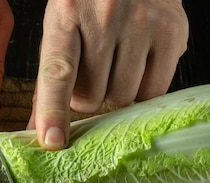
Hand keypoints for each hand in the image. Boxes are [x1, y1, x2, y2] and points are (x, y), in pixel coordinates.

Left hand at [28, 0, 188, 149]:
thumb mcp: (60, 27)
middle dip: (88, 97)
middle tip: (92, 74)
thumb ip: (47, 79)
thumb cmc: (91, 2)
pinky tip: (137, 68)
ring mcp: (142, 23)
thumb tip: (36, 130)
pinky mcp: (173, 32)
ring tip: (116, 66)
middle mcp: (105, 16)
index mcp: (67, 13)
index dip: (53, 111)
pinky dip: (142, 90)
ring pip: (122, 97)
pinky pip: (153, 91)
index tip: (52, 141)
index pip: (58, 72)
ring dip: (115, 94)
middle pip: (92, 96)